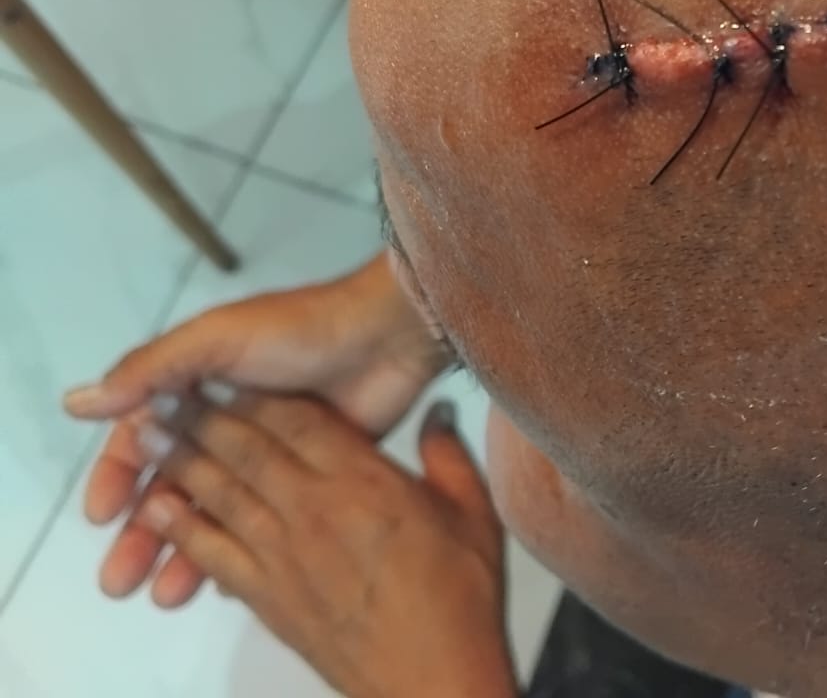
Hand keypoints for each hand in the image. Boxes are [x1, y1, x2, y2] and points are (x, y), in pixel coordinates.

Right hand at [63, 253, 447, 605]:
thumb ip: (151, 369)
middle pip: (169, 485)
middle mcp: (225, 420)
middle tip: (121, 582)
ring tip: (167, 598)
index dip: (117, 477)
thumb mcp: (219, 338)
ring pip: (213, 510)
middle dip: (141, 533)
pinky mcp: (305, 472)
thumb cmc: (302, 329)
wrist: (389, 335)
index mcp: (195, 385)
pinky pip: (262, 520)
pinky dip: (240, 550)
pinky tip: (224, 584)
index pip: (140, 439)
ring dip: (184, 552)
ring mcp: (266, 449)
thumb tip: (77, 403)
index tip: (103, 517)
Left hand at [135, 389, 516, 697]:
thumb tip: (438, 413)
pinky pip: (214, 554)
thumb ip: (448, 455)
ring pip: (221, 496)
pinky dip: (182, 529)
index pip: (298, 420)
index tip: (233, 368)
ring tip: (146, 433)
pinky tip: (158, 509)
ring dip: (179, 461)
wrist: (434, 677)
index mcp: (366, 482)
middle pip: (247, 450)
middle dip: (202, 416)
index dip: (260, 391)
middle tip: (167, 389)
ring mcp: (286, 556)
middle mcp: (316, 510)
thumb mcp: (473, 512)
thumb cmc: (460, 598)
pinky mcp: (270, 598)